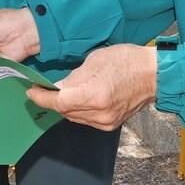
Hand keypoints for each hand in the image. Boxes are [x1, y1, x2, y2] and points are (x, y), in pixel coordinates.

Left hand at [27, 44, 157, 130]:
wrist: (153, 74)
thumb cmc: (127, 61)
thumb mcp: (95, 60)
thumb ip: (73, 77)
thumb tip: (58, 87)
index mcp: (94, 95)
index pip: (58, 102)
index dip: (42, 98)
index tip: (31, 91)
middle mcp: (99, 113)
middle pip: (64, 111)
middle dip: (50, 100)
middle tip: (41, 89)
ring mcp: (105, 121)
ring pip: (73, 117)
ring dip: (63, 106)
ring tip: (58, 93)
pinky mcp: (110, 124)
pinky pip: (85, 119)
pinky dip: (77, 110)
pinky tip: (76, 99)